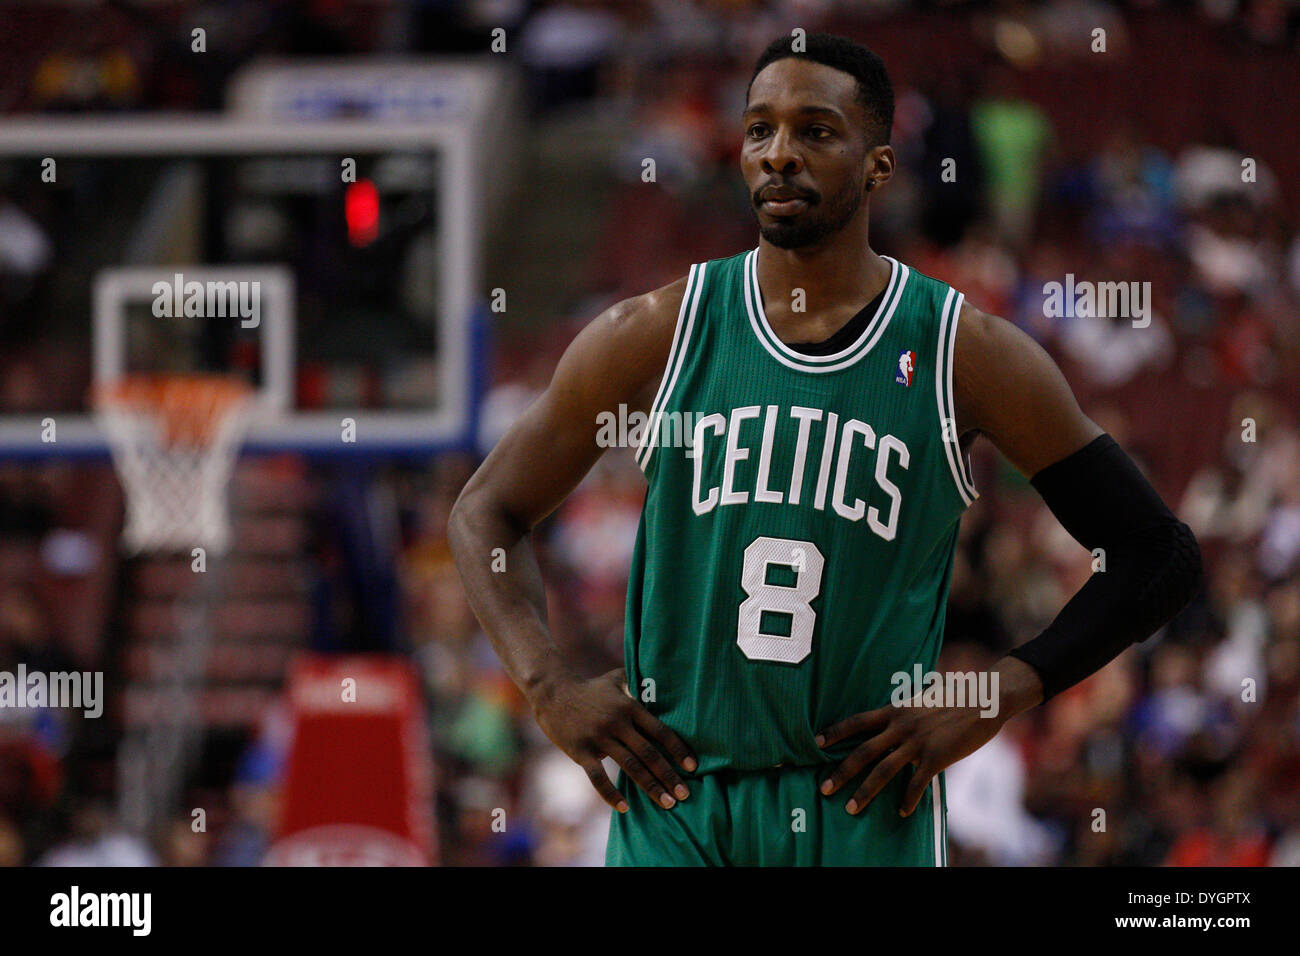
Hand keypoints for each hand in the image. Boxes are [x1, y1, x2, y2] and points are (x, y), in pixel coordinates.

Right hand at [530, 667, 696, 812]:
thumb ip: (637, 680)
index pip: (659, 731)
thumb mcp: (615, 678)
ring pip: (629, 767)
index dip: (678, 749)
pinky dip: (611, 794)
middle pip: (649, 753)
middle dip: (669, 775)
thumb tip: (661, 675)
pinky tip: (625, 807)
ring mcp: (599, 738)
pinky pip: (598, 777)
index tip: (693, 766)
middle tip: (685, 794)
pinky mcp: (581, 752)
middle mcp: (617, 722)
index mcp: (629, 707)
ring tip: (667, 803)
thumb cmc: (589, 687)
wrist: (553, 692)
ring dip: (651, 787)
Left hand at [816, 657, 1041, 815]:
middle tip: (824, 788)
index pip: (857, 721)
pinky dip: (908, 800)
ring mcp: (917, 742)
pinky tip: (903, 811)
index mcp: (895, 710)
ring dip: (865, 792)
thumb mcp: (922, 699)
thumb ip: (905, 711)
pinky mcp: (935, 757)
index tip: (815, 741)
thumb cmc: (955, 698)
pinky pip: (916, 783)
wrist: (984, 699)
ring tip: (851, 808)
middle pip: (862, 752)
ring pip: (882, 771)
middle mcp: (901, 726)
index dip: (835, 731)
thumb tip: (894, 719)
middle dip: (841, 772)